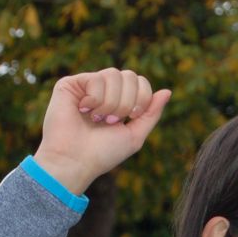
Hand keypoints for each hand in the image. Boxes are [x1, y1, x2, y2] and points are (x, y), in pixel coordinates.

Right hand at [33, 68, 171, 194]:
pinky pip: (96, 78)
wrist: (75, 162)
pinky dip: (95, 99)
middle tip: (112, 121)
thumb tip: (167, 91)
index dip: (142, 98)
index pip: (141, 82)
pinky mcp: (70, 84)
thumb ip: (151, 113)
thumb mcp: (135, 135)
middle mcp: (104, 91)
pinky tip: (83, 111)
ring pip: (113, 74)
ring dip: (111, 103)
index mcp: (119, 101)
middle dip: (127, 102)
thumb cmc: (103, 153)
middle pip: (130, 75)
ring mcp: (87, 86)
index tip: (131, 118)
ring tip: (98, 119)